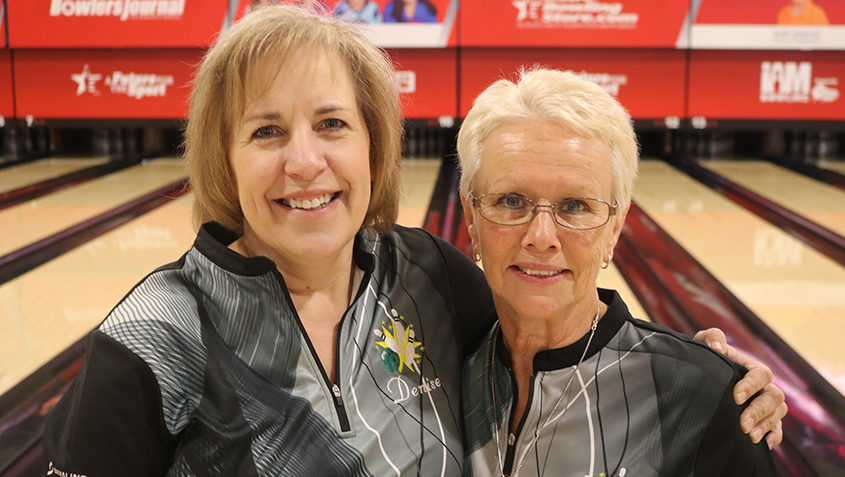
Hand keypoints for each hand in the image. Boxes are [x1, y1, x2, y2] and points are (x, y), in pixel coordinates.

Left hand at [694, 328, 786, 448]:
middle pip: (774, 397)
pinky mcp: (763, 420)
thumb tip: (717, 347)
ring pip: (778, 413)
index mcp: (751, 367)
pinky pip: (777, 429)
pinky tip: (762, 444)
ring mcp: (765, 403)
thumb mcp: (703, 345)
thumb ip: (711, 338)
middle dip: (759, 411)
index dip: (752, 385)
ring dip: (765, 425)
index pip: (761, 374)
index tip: (735, 397)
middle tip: (742, 424)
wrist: (701, 377)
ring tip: (749, 436)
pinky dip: (773, 437)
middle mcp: (762, 386)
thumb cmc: (705, 359)